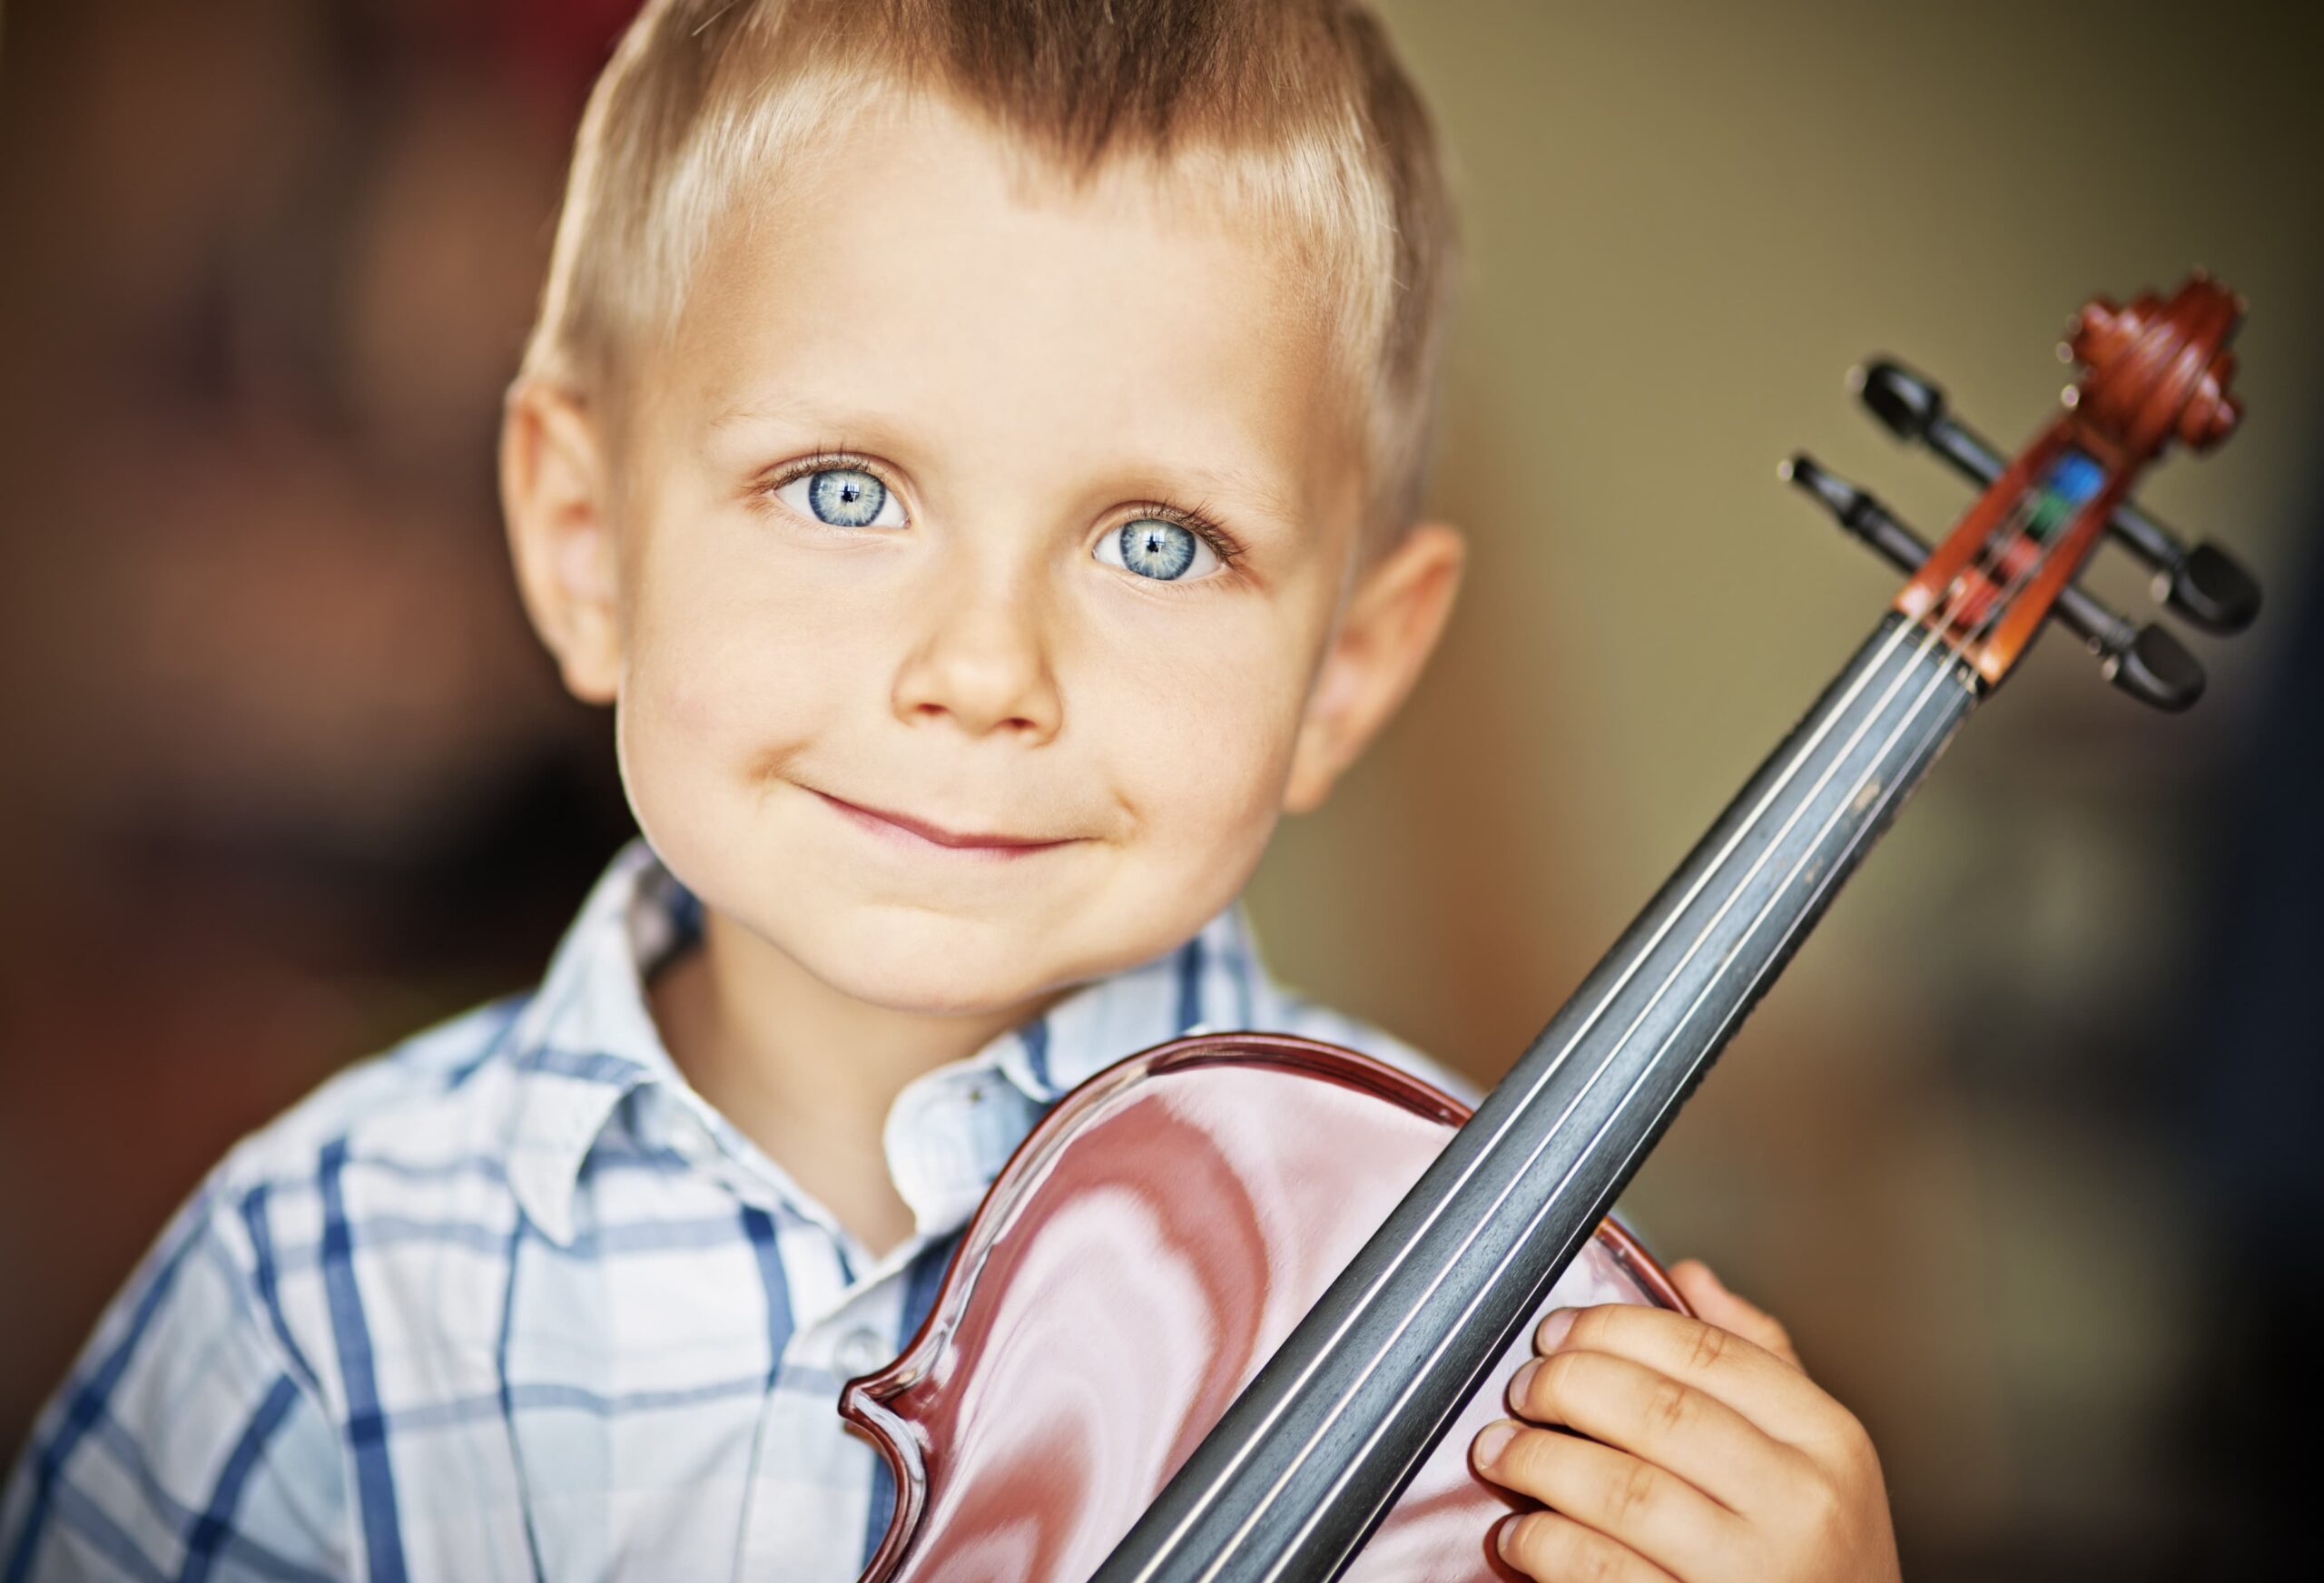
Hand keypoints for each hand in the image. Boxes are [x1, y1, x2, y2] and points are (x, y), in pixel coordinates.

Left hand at [1470, 1259, 1900, 1581]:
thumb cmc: (1815, 1560)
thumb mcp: (1816, 1459)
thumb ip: (1758, 1363)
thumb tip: (1688, 1277)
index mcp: (1827, 1441)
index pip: (1705, 1350)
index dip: (1612, 1328)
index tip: (1556, 1331)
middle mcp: (1799, 1505)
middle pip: (1655, 1410)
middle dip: (1564, 1386)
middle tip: (1521, 1389)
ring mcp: (1751, 1573)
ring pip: (1620, 1490)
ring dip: (1536, 1461)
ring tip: (1500, 1453)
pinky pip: (1598, 1570)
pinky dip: (1542, 1543)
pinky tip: (1520, 1534)